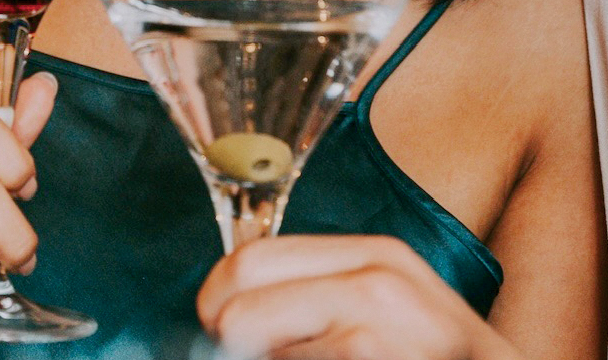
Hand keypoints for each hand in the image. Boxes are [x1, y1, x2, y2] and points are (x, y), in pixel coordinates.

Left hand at [198, 235, 516, 359]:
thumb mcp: (390, 309)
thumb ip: (320, 293)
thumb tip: (223, 306)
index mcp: (378, 257)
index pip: (250, 261)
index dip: (217, 305)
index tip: (221, 332)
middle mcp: (380, 285)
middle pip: (238, 309)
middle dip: (227, 341)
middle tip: (254, 357)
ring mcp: (384, 337)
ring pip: (255, 350)